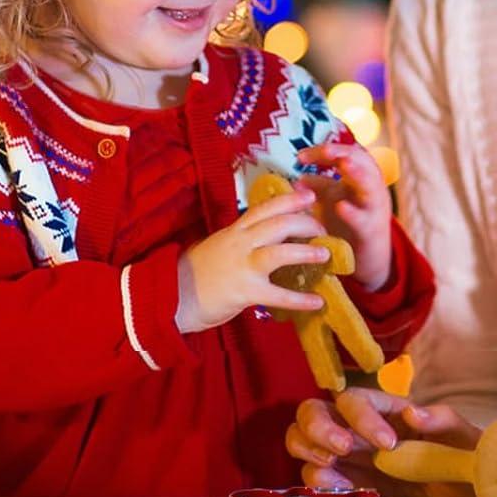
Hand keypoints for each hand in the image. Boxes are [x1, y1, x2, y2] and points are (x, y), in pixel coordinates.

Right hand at [176, 185, 329, 333]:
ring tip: (325, 254)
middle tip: (323, 228)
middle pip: (278, 224)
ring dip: (306, 252)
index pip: (264, 208)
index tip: (309, 195)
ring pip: (279, 252)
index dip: (289, 200)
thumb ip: (240, 239)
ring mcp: (242, 266)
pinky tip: (318, 301)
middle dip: (304, 222)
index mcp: (234, 230)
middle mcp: (240, 243)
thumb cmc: (195, 272)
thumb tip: (264, 236)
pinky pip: (278, 295)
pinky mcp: (245, 292)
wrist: (171, 296)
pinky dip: (300, 299)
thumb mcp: (218, 245)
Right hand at [285, 386, 481, 496]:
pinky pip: (314, 479)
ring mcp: (344, 458)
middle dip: (318, 427)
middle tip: (341, 450)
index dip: (364, 417)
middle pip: (312, 411)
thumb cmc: (459, 454)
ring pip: (301, 441)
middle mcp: (354, 428)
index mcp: (381, 409)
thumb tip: (413, 414)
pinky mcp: (343, 486)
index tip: (388, 444)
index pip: (354, 399)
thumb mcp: (460, 435)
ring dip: (308, 451)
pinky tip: (341, 492)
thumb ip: (441, 420)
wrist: (462, 492)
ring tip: (331, 468)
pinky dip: (317, 484)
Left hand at [297, 139, 392, 290]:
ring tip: (345, 164)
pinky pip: (365, 220)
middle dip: (345, 153)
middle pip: (363, 161)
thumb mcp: (332, 200)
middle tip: (327, 150)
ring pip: (371, 186)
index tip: (301, 156)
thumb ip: (317, 187)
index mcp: (361, 177)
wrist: (368, 258)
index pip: (345, 153)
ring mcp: (374, 209)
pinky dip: (353, 213)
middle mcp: (371, 188)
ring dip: (359, 173)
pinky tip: (340, 207)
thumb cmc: (348, 223)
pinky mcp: (372, 231)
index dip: (325, 151)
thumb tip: (295, 179)